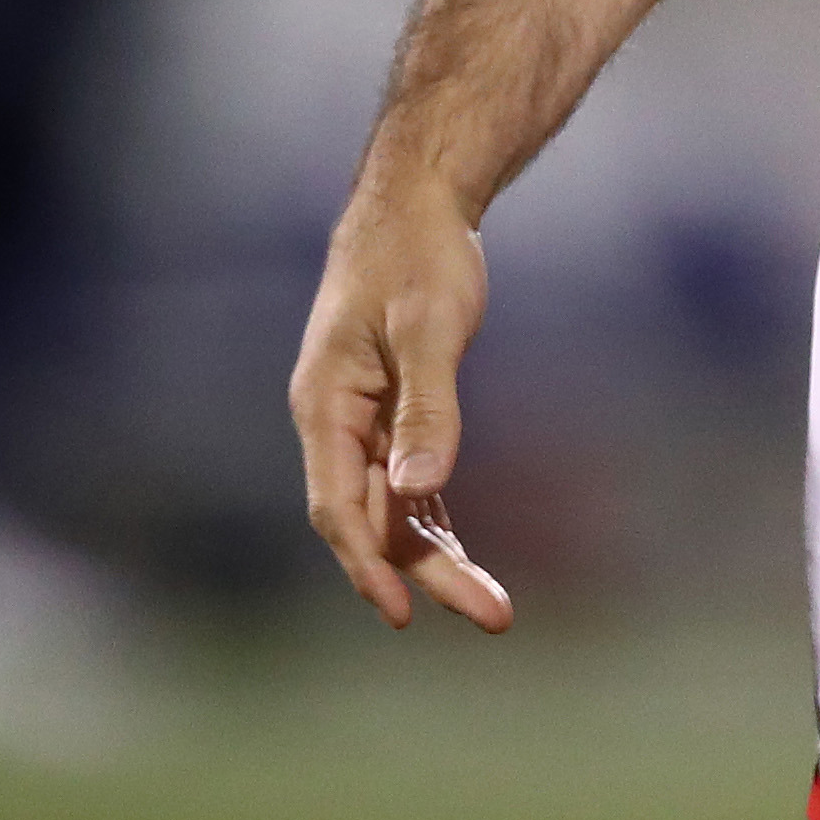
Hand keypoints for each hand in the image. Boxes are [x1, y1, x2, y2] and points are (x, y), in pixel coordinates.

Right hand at [290, 177, 516, 633]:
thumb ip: (426, 409)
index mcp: (325, 405)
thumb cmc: (418, 255)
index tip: (403, 616)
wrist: (415, 202)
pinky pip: (405, 485)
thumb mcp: (428, 327)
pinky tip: (462, 555)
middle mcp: (334, 422)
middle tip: (495, 616)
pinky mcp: (389, 412)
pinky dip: (431, 520)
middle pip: (372, 519)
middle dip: (426, 572)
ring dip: (435, 556)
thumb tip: (418, 490)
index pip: (339, 507)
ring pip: (391, 509)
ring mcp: (360, 421)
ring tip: (492, 606)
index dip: (368, 565)